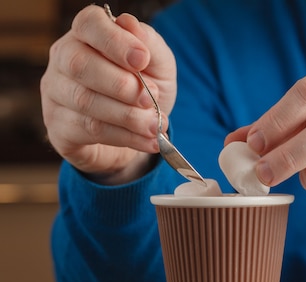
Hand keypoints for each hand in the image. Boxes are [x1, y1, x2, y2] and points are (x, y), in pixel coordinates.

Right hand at [40, 5, 176, 184]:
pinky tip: (148, 142)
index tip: (141, 59)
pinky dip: (125, 137)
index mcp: (87, 36)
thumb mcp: (159, 66)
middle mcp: (63, 60)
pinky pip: (89, 131)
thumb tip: (130, 24)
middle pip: (79, 65)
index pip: (88, 25)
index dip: (114, 41)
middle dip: (121, 85)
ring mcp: (55, 94)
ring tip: (155, 126)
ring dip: (128, 116)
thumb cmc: (144, 91)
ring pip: (85, 101)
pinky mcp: (59, 128)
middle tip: (151, 101)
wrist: (138, 135)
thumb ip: (149, 45)